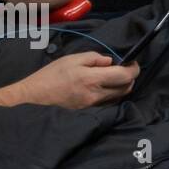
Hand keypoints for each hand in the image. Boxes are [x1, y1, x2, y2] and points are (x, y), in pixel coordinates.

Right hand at [15, 53, 139, 108]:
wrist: (34, 96)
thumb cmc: (52, 74)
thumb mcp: (73, 59)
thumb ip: (95, 58)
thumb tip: (110, 62)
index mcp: (92, 79)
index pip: (124, 76)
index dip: (134, 69)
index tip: (132, 63)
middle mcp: (95, 95)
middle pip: (126, 88)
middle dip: (130, 77)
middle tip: (124, 68)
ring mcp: (92, 105)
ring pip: (118, 96)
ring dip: (122, 86)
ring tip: (114, 76)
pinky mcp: (88, 110)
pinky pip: (107, 102)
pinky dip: (112, 93)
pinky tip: (104, 86)